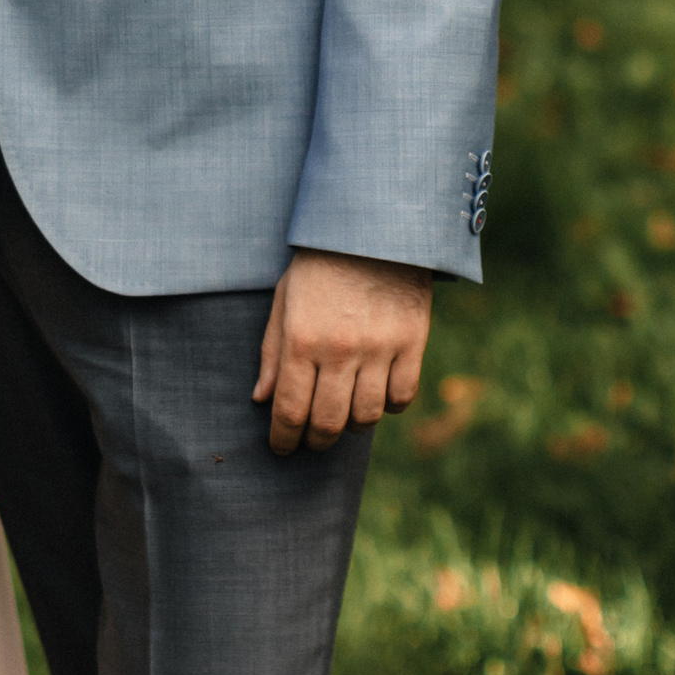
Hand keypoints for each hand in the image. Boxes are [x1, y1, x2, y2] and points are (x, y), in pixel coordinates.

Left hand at [253, 250, 432, 456]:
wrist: (374, 227)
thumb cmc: (320, 263)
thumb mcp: (285, 300)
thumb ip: (271, 352)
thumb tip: (262, 399)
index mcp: (301, 339)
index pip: (290, 410)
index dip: (284, 438)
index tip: (282, 447)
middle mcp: (340, 349)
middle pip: (328, 422)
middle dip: (316, 441)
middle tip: (312, 440)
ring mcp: (379, 348)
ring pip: (367, 417)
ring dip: (352, 426)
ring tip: (345, 417)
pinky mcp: (412, 342)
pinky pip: (402, 396)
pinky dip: (389, 405)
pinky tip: (377, 395)